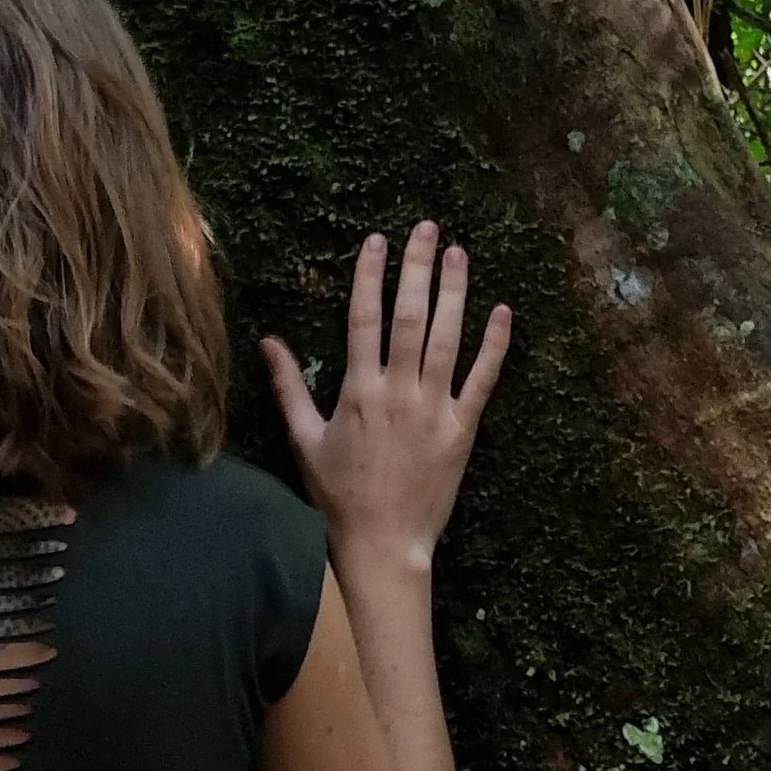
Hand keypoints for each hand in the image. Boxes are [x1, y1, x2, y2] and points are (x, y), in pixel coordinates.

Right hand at [259, 221, 510, 572]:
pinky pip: (482, 379)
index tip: (378, 241)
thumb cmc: (337, 494)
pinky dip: (494, 345)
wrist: (382, 541)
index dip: (370, 276)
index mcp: (357, 392)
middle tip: (427, 229)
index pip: (363, 319)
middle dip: (418, 269)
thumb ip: (288, 387)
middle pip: (409, 317)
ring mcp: (433, 409)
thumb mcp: (304, 439)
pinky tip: (502, 311)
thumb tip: (268, 341)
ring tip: (459, 253)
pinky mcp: (463, 429)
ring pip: (446, 339)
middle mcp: (397, 393)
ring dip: (455, 293)